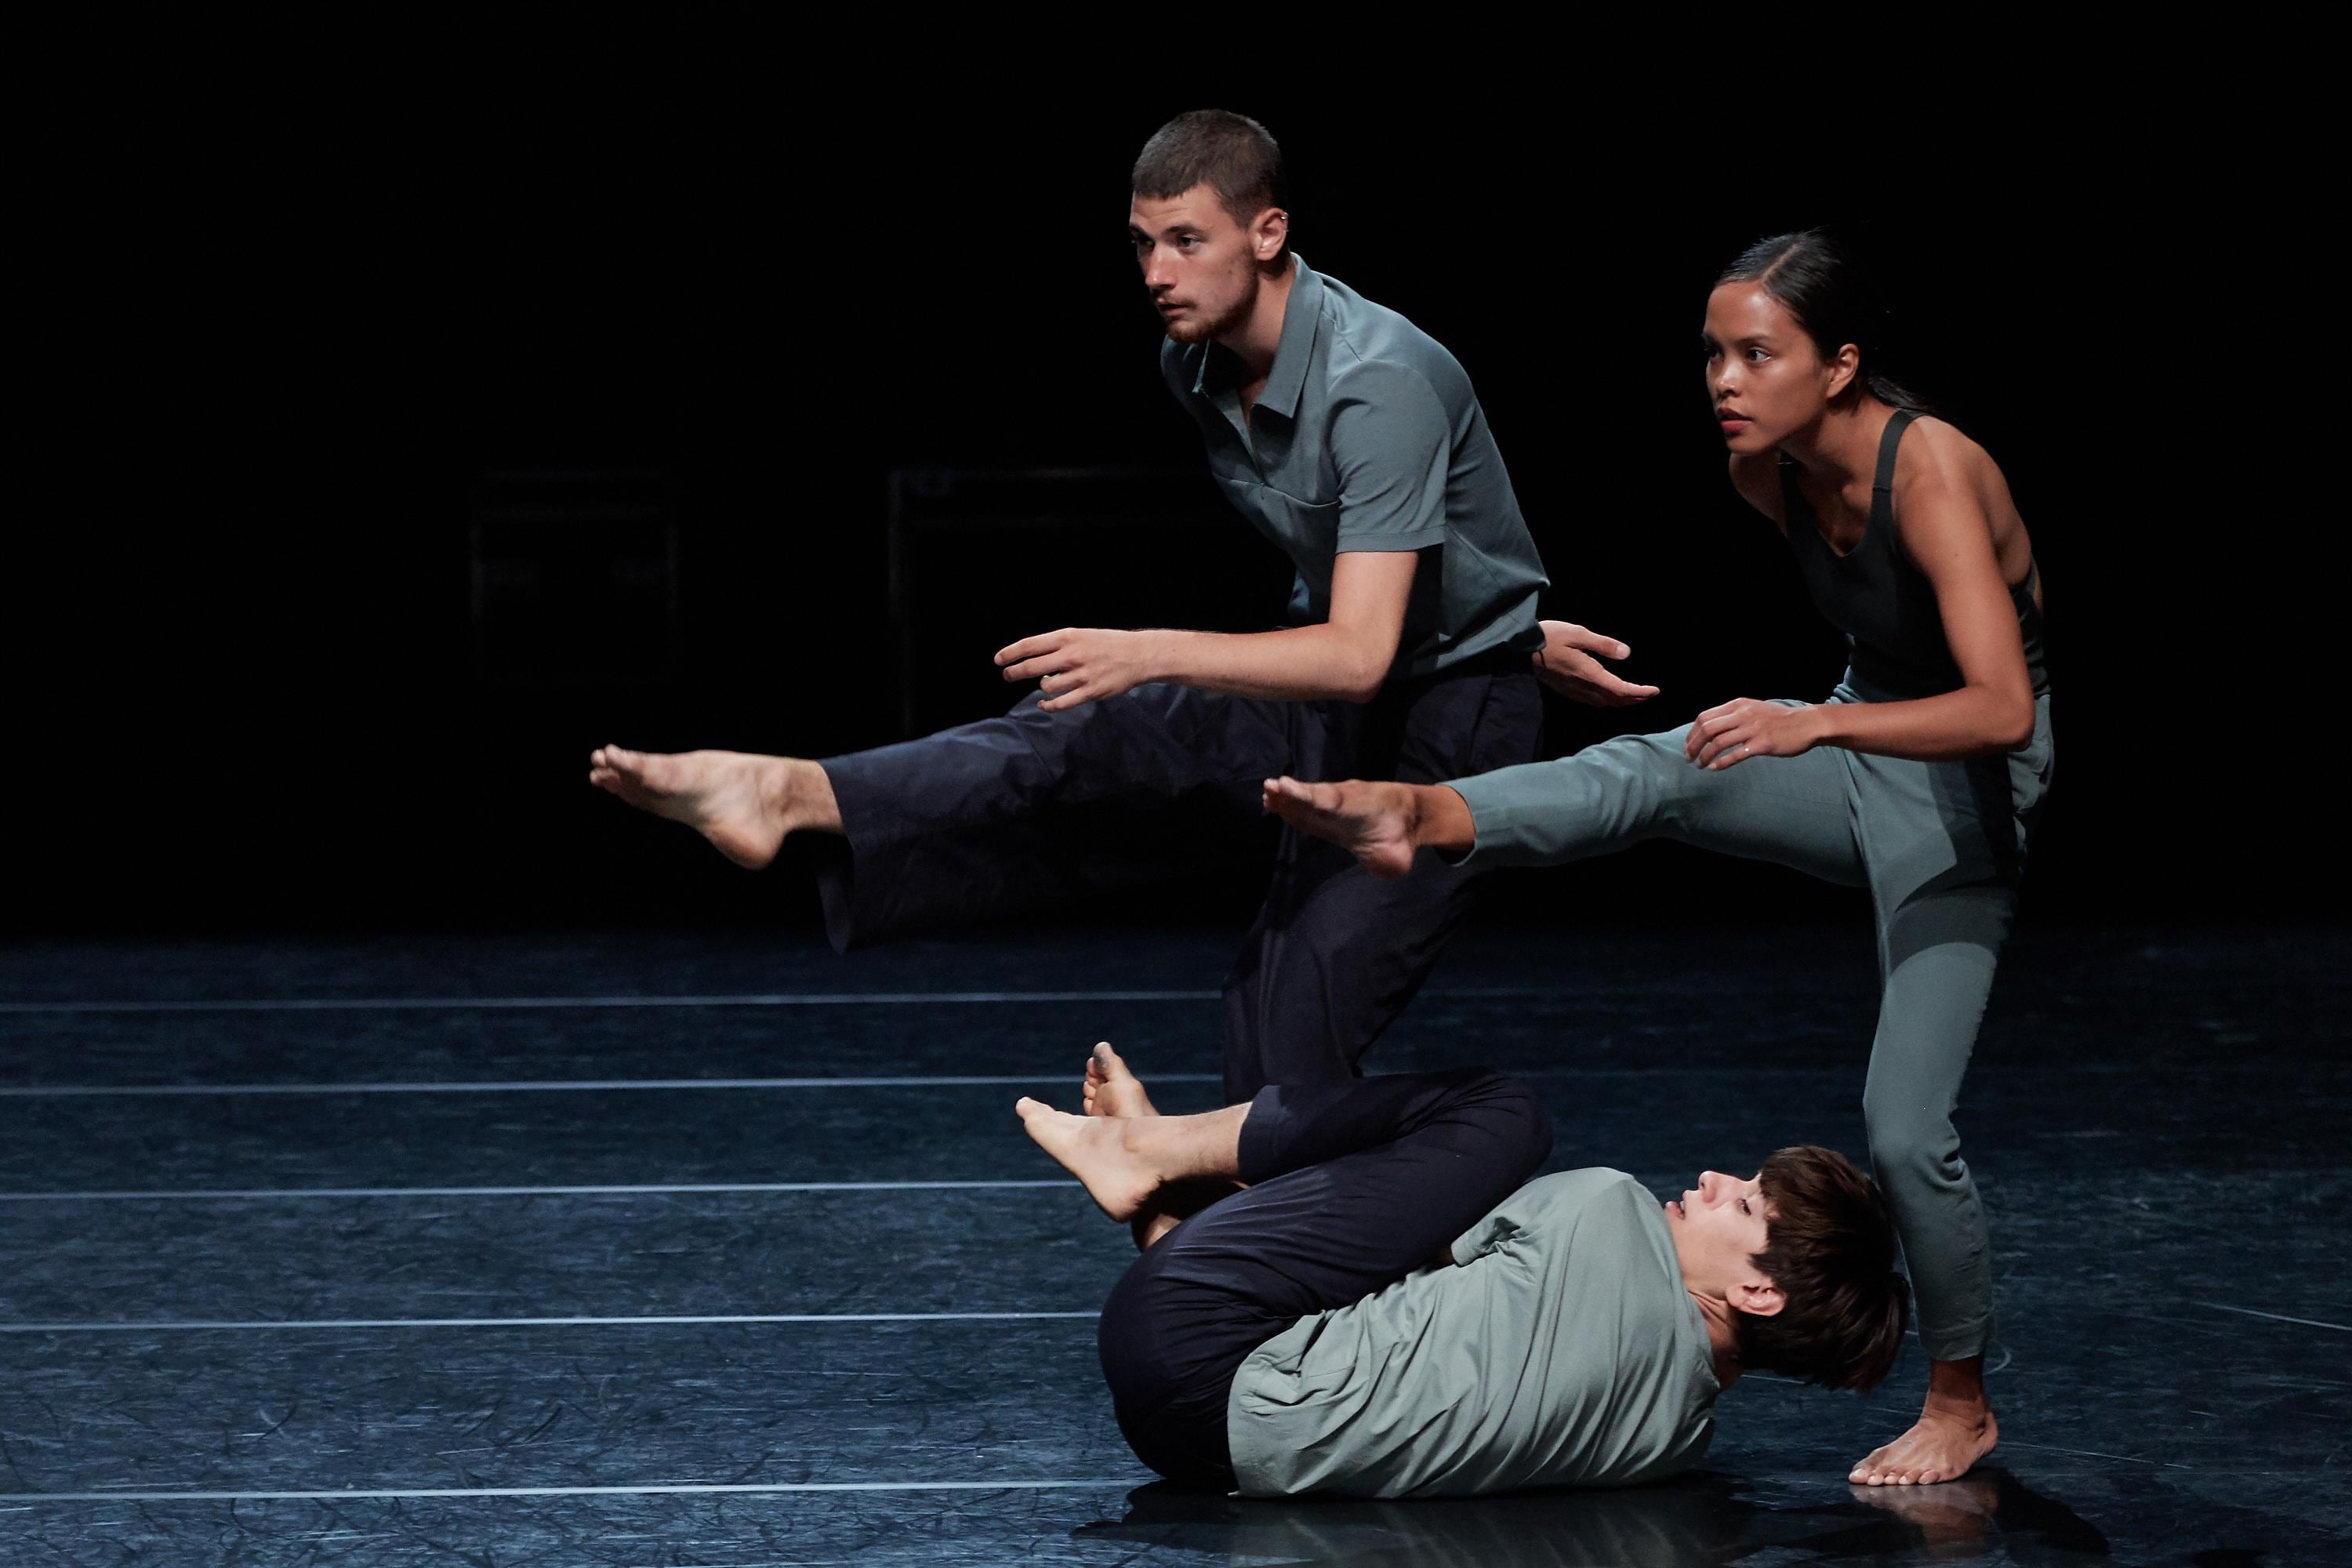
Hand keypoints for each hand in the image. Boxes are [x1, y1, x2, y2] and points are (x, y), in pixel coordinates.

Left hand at [995, 628, 1157, 712]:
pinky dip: (1048, 705)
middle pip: (1032, 667)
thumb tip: (1032, 656)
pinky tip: (1044, 704)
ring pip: (1046, 686)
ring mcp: (1080, 675)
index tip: (998, 660)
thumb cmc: (1107, 644)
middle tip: (1007, 676)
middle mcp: (1071, 655)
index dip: (1010, 653)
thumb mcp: (1081, 635)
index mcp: (1067, 637)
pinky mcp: (1090, 692)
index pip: (1030, 645)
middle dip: (1014, 673)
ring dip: (1041, 687)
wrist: (1138, 655)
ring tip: (1046, 684)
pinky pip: (1061, 703)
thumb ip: (1058, 645)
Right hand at [1531, 621, 1658, 706]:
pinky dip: (1606, 700)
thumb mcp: (1578, 633)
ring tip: (1634, 696)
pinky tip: (1608, 693)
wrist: (1521, 650)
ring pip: (1603, 703)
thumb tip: (1626, 654)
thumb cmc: (1549, 637)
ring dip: (1621, 702)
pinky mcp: (1566, 690)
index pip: (1620, 689)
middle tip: (1650, 694)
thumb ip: (1603, 644)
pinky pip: (1591, 701)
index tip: (1655, 690)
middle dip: (1634, 699)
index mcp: (1589, 673)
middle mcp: (1582, 686)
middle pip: (1614, 700)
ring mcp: (1573, 691)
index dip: (1640, 692)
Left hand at [1684, 698, 1821, 768]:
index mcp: (1738, 705)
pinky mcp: (1763, 744)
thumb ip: (1733, 716)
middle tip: (1689, 758)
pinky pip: (1736, 755)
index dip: (1692, 733)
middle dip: (1693, 745)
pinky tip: (1714, 768)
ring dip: (1704, 756)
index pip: (1704, 717)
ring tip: (1700, 765)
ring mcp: (1753, 729)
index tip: (1688, 745)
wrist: (1806, 723)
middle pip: (1707, 729)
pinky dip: (1721, 763)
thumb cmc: (1779, 719)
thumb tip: (1710, 728)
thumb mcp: (1753, 709)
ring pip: (1718, 743)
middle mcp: (1743, 715)